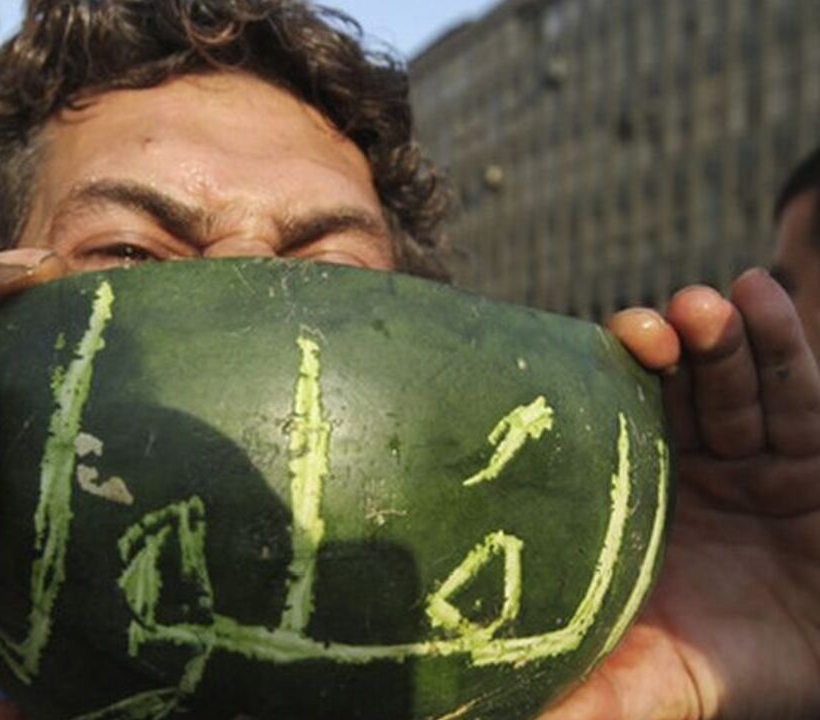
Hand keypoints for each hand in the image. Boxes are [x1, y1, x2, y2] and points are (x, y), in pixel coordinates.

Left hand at [545, 268, 819, 718]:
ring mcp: (750, 453)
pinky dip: (780, 341)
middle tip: (644, 329)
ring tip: (708, 304)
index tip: (581, 360)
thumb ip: (583, 698)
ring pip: (729, 381)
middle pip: (668, 393)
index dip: (595, 393)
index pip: (607, 431)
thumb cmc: (730, 673)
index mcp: (633, 504)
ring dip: (719, 338)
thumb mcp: (650, 683)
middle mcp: (685, 467)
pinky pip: (796, 389)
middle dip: (660, 353)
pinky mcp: (812, 447)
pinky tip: (758, 294)